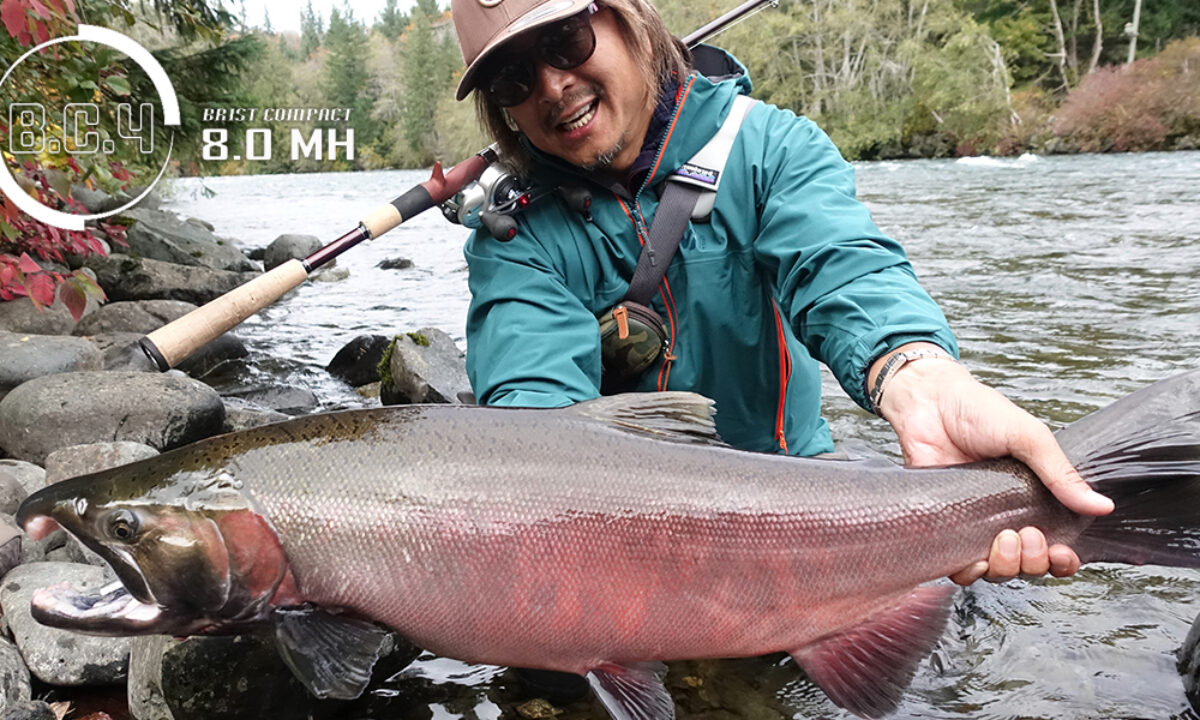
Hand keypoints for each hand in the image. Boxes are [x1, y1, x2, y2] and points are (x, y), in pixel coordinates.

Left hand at [871, 343, 1113, 584]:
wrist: (929, 402)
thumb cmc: (978, 412)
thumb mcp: (1028, 438)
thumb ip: (1061, 474)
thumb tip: (1102, 506)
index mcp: (1035, 499)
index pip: (1057, 547)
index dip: (1062, 561)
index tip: (1060, 552)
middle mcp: (1007, 517)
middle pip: (1029, 566)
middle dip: (1034, 562)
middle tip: (1027, 534)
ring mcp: (974, 524)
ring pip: (996, 571)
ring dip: (1005, 567)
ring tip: (1002, 537)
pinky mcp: (944, 526)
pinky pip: (957, 567)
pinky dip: (968, 573)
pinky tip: (972, 559)